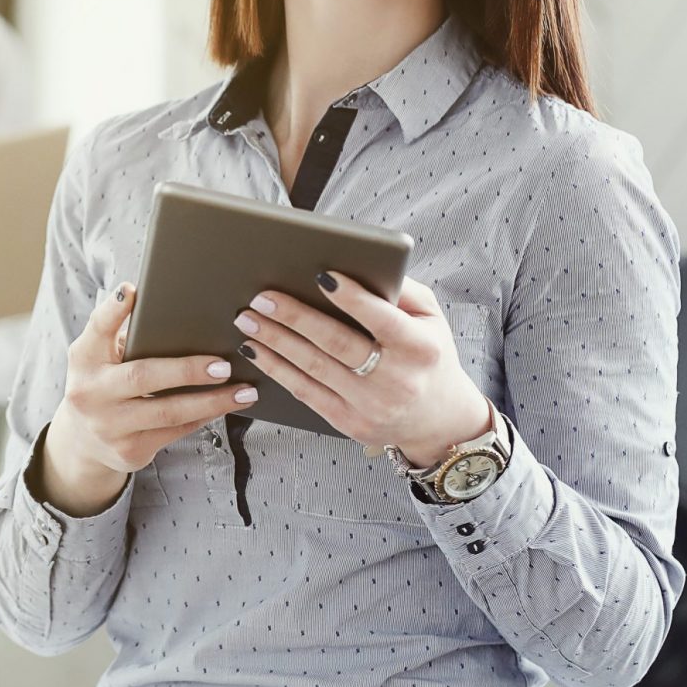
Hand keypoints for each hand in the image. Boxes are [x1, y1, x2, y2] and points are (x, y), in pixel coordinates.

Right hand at [37, 283, 258, 516]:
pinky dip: (204, 417)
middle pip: (142, 377)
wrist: (83, 441)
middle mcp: (91, 393)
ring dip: (211, 401)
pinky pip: (175, 432)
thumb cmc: (102, 383)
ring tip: (244, 391)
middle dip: (187, 371)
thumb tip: (158, 303)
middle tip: (224, 365)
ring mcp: (109, 426)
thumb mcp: (98, 355)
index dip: (112, 310)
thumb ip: (119, 331)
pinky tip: (226, 406)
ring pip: (168, 412)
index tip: (132, 290)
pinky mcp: (129, 450)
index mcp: (84, 359)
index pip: (96, 328)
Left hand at [230, 272, 490, 465]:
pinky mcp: (349, 423)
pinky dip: (276, 369)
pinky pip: (305, 392)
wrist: (439, 420)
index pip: (382, 320)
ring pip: (314, 368)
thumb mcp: (430, 318)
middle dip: (294, 317)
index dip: (352, 298)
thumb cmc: (428, 356)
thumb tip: (360, 263)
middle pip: (337, 343)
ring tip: (247, 318)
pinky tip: (255, 351)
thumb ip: (402, 289)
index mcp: (420, 349)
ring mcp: (371, 406)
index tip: (321, 274)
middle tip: (261, 297)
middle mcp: (397, 380)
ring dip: (275, 341)